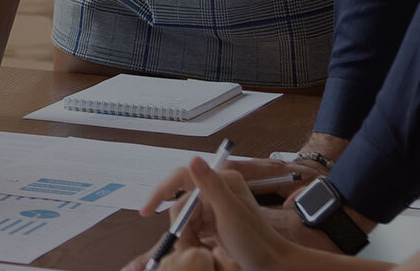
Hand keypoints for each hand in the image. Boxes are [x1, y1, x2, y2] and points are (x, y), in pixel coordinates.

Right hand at [127, 160, 319, 270]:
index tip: (147, 210)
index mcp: (223, 181)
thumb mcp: (230, 213)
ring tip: (199, 249)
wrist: (272, 264)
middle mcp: (218, 190)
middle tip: (188, 244)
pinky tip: (201, 248)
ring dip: (186, 235)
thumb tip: (193, 159)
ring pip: (185, 217)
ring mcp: (216, 206)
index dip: (162, 191)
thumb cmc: (255, 241)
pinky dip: (192, 239)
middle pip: (182, 203)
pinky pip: (192, 228)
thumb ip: (211, 185)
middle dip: (181, 225)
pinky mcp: (215, 222)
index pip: (183, 177)